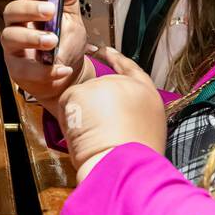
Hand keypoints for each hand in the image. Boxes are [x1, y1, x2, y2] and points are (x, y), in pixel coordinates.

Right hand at [0, 0, 89, 107]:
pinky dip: (46, 69)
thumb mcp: (72, 19)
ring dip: (34, 38)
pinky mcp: (18, 70)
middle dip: (29, 7)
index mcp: (33, 9)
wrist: (68, 78)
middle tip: (50, 10)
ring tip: (53, 42)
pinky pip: (27, 68)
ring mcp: (15, 48)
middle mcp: (19, 25)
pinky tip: (62, 69)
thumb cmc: (66, 46)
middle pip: (12, 9)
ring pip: (12, 37)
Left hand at [60, 46, 166, 183]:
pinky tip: (82, 134)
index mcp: (147, 93)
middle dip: (92, 108)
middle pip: (100, 89)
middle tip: (95, 132)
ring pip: (82, 98)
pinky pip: (67, 103)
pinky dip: (68, 120)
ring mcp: (104, 85)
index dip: (115, 59)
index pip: (129, 67)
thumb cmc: (136, 158)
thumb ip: (131, 113)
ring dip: (81, 117)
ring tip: (94, 138)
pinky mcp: (83, 90)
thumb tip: (112, 114)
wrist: (126, 164)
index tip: (105, 50)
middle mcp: (127, 84)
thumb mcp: (147, 130)